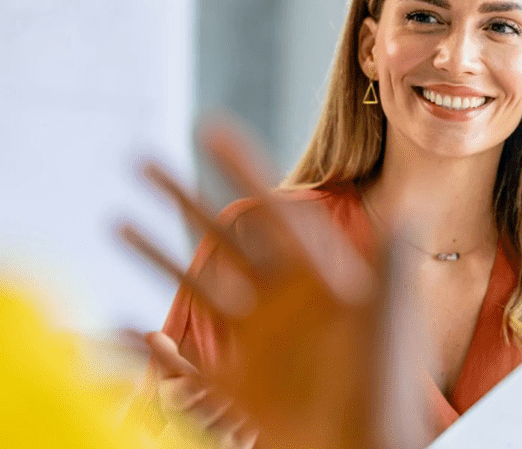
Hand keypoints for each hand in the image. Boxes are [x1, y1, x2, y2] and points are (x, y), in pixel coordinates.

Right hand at [117, 118, 426, 448]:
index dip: (241, 168)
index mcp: (318, 279)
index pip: (272, 211)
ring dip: (154, 253)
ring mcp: (255, 345)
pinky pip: (181, 361)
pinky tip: (114, 323)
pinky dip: (144, 346)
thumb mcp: (391, 318)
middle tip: (142, 159)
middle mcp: (281, 305)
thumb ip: (392, 262)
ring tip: (118, 219)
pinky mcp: (237, 389)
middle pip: (221, 238)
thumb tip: (408, 202)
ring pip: (193, 287)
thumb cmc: (390, 394)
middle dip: (182, 198)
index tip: (209, 127)